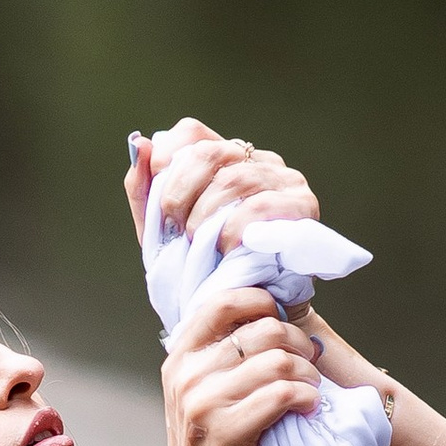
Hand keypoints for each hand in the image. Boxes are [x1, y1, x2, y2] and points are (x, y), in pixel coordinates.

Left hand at [127, 118, 321, 262]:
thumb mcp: (164, 233)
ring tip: (198, 242)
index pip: (192, 133)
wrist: (249, 312)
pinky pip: (262, 205)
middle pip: (209, 152)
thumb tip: (142, 146)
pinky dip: (235, 228)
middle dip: (181, 193)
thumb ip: (146, 191)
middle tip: (175, 229)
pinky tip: (225, 248)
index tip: (158, 199)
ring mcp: (283, 178)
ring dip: (206, 215)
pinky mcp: (303, 204)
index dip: (169, 157)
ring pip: (235, 178)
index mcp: (223, 159)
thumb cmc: (207, 268)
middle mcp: (256, 160)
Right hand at [161, 272, 325, 445]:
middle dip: (299, 345)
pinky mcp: (222, 431)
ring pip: (277, 361)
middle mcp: (184, 376)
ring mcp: (199, 403)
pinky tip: (310, 407)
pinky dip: (306, 397)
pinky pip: (281, 394)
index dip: (264, 304)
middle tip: (310, 367)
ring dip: (308, 375)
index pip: (223, 302)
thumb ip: (228, 359)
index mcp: (180, 359)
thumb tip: (276, 316)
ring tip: (312, 392)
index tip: (288, 324)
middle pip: (262, 330)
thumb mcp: (211, 398)